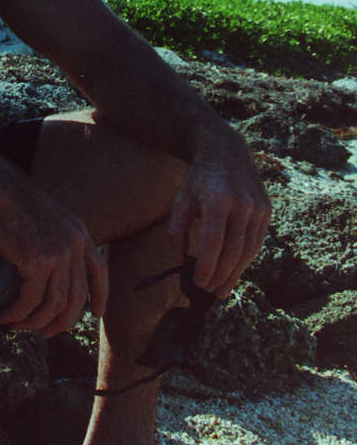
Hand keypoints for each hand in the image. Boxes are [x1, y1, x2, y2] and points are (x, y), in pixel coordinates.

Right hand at [0, 184, 106, 338]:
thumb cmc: (12, 203)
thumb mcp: (47, 217)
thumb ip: (56, 239)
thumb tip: (49, 270)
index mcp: (79, 233)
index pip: (99, 270)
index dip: (100, 295)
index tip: (97, 314)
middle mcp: (75, 245)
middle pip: (76, 298)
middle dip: (61, 321)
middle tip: (45, 332)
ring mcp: (59, 254)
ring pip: (54, 305)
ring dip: (35, 322)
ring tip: (18, 326)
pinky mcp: (38, 262)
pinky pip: (31, 300)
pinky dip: (19, 314)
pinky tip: (8, 317)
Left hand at [168, 134, 269, 298]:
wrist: (226, 153)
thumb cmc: (199, 179)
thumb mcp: (181, 199)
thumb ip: (177, 228)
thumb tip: (180, 256)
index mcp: (218, 200)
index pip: (213, 242)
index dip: (206, 266)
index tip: (198, 282)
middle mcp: (242, 204)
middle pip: (233, 250)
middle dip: (221, 275)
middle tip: (209, 292)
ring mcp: (258, 208)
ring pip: (248, 250)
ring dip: (235, 273)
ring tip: (222, 290)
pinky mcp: (266, 211)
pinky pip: (257, 242)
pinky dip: (245, 260)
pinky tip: (234, 271)